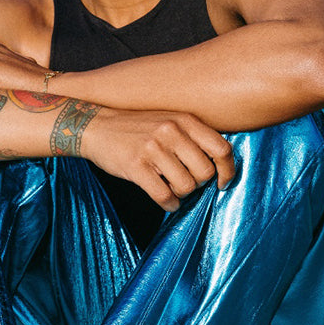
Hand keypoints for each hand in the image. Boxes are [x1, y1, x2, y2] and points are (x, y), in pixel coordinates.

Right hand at [83, 108, 235, 211]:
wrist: (96, 126)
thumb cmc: (136, 128)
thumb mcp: (169, 121)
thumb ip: (192, 137)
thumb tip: (218, 167)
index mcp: (184, 120)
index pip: (221, 148)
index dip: (227, 170)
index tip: (222, 183)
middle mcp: (171, 131)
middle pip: (205, 172)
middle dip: (198, 185)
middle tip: (185, 183)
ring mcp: (153, 148)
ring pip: (186, 186)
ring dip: (181, 195)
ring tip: (171, 189)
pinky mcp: (136, 166)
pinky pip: (164, 195)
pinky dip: (169, 204)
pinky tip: (166, 202)